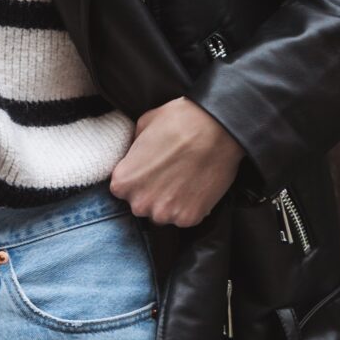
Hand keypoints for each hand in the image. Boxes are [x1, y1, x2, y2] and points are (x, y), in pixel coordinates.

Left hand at [107, 95, 242, 227]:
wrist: (217, 128)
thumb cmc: (179, 121)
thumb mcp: (143, 125)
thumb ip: (133, 148)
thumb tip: (135, 156)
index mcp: (123, 182)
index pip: (122, 190)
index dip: (138, 179)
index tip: (150, 170)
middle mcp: (140, 203)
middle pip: (142, 205)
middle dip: (153, 193)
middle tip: (169, 174)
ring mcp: (165, 213)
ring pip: (164, 214)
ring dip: (171, 202)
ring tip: (185, 179)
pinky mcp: (189, 218)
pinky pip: (185, 217)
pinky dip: (191, 206)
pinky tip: (196, 186)